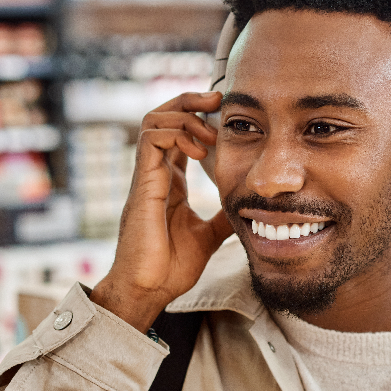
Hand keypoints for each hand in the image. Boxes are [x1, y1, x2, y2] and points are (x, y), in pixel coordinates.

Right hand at [90, 92, 232, 332]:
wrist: (148, 291)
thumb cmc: (170, 267)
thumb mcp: (208, 235)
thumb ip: (222, 217)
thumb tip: (247, 207)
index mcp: (170, 182)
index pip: (179, 134)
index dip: (198, 116)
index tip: (224, 111)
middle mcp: (155, 173)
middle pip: (162, 117)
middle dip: (189, 101)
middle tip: (218, 99)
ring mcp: (146, 177)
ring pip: (153, 121)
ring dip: (184, 115)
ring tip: (210, 131)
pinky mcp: (142, 185)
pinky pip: (151, 141)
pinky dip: (176, 134)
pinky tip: (200, 151)